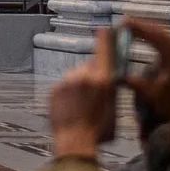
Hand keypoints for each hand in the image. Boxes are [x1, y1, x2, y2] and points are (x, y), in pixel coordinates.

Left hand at [48, 27, 119, 160]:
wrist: (74, 141)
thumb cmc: (99, 130)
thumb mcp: (115, 108)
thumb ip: (111, 90)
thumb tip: (110, 81)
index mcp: (102, 80)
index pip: (104, 51)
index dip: (105, 39)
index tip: (104, 29)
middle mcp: (83, 76)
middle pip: (91, 66)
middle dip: (94, 73)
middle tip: (96, 91)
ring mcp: (66, 82)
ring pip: (76, 76)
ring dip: (80, 84)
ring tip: (83, 105)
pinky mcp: (54, 89)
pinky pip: (65, 86)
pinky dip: (69, 93)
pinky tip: (72, 107)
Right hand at [123, 18, 169, 144]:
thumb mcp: (153, 95)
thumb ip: (135, 83)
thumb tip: (115, 76)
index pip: (161, 39)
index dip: (144, 29)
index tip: (127, 24)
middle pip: (162, 33)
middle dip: (143, 25)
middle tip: (123, 22)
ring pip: (164, 36)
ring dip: (147, 29)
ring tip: (129, 26)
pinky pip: (164, 42)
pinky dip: (151, 36)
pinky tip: (141, 36)